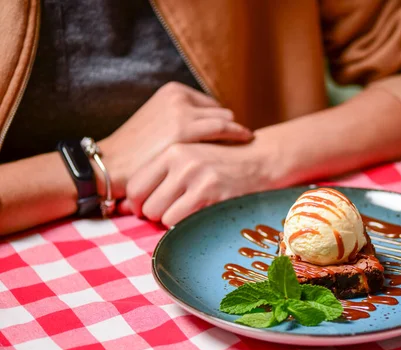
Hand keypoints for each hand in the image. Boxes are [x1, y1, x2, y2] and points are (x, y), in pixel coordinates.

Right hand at [98, 82, 252, 197]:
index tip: (233, 135)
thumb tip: (203, 133)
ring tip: (248, 148)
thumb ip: (179, 122)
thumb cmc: (134, 152)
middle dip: (231, 128)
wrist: (110, 164)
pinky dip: (236, 138)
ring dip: (238, 134)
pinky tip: (245, 150)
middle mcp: (178, 97)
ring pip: (225, 121)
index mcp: (172, 92)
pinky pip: (224, 131)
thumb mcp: (158, 124)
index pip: (211, 106)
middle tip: (245, 143)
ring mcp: (182, 112)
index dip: (222, 122)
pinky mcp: (185, 130)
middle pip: (221, 112)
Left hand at [121, 141, 274, 226]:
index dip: (137, 204)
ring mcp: (199, 179)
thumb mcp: (190, 157)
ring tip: (190, 211)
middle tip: (174, 211)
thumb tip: (124, 206)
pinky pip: (183, 223)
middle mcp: (182, 162)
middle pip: (147, 206)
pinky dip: (188, 226)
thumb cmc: (222, 162)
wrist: (262, 159)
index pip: (135, 186)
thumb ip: (160, 176)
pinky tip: (203, 214)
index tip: (147, 209)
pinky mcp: (214, 196)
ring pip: (163, 217)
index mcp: (173, 150)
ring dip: (173, 222)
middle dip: (157, 215)